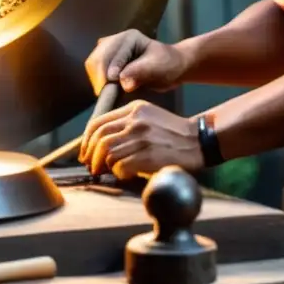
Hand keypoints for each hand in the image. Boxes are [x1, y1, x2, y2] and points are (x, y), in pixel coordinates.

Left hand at [78, 100, 203, 178]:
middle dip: (91, 156)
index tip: (85, 152)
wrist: (199, 141)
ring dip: (104, 166)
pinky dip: (119, 173)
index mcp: (134, 109)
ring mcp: (141, 137)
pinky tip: (126, 174)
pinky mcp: (147, 155)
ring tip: (107, 172)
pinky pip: (120, 166)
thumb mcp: (149, 118)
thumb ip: (126, 124)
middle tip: (91, 167)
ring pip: (108, 153)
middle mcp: (136, 120)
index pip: (98, 123)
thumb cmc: (173, 134)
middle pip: (100, 139)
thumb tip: (100, 144)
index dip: (86, 140)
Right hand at [84, 29, 186, 93]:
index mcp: (129, 37)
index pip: (111, 54)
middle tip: (104, 94)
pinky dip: (97, 81)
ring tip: (106, 94)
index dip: (108, 71)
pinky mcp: (107, 60)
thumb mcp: (158, 67)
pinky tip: (106, 91)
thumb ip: (140, 72)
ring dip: (97, 80)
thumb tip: (122, 82)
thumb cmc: (168, 65)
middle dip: (99, 76)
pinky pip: (95, 70)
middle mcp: (116, 40)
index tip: (110, 86)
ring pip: (92, 64)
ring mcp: (110, 50)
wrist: (171, 68)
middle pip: (97, 57)